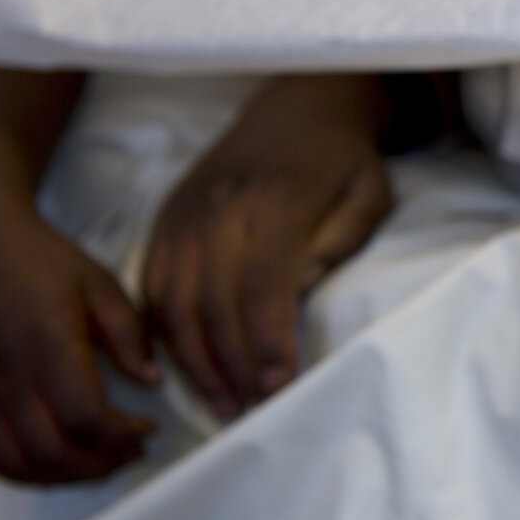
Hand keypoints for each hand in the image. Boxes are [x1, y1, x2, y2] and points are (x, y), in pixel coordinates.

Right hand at [0, 205, 159, 483]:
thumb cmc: (42, 262)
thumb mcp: (102, 285)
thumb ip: (130, 335)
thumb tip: (153, 380)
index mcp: (49, 344)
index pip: (85, 415)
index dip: (122, 435)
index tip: (148, 428)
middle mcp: (10, 374)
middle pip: (53, 449)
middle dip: (102, 462)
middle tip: (132, 451)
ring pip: (18, 461)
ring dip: (65, 475)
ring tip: (99, 462)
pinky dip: (21, 472)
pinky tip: (54, 464)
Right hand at [142, 75, 393, 418]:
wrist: (293, 108)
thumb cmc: (342, 160)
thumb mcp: (367, 192)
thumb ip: (340, 241)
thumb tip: (300, 290)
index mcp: (273, 201)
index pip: (263, 285)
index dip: (268, 341)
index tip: (280, 386)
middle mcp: (217, 210)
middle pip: (211, 303)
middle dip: (231, 366)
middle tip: (251, 411)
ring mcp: (184, 218)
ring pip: (172, 304)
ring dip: (194, 362)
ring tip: (224, 403)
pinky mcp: (164, 225)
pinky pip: (151, 291)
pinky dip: (164, 335)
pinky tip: (190, 368)